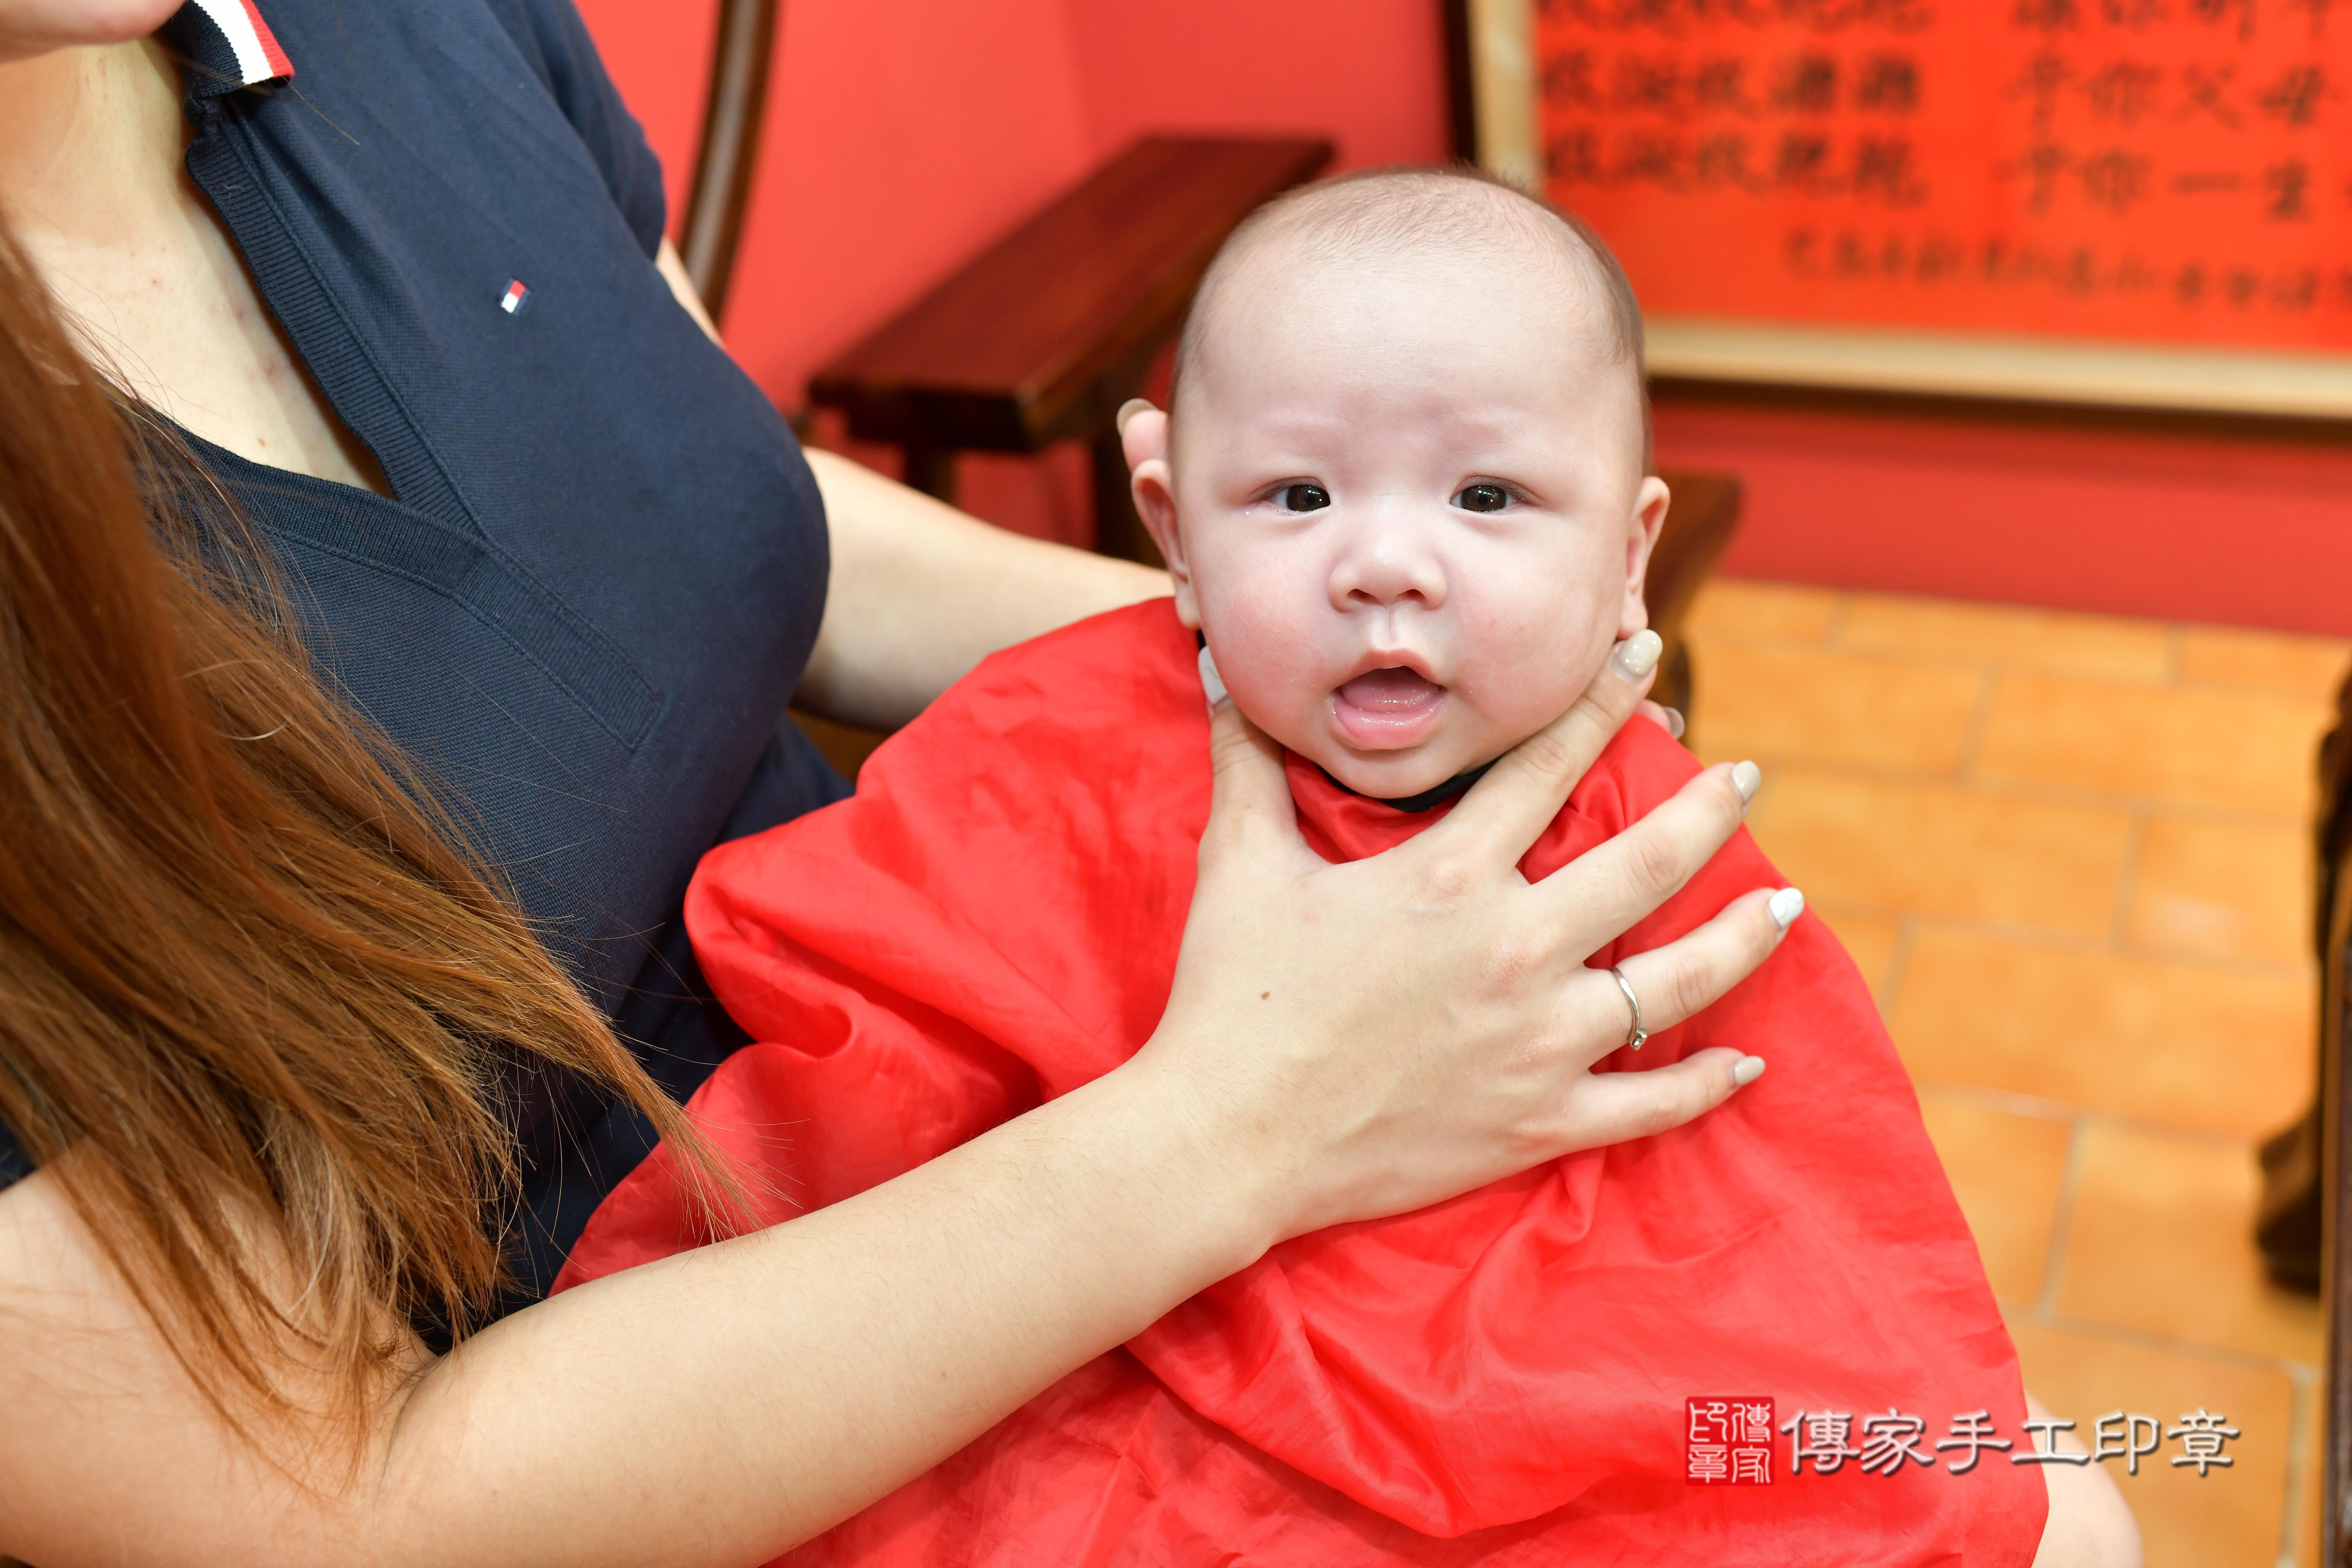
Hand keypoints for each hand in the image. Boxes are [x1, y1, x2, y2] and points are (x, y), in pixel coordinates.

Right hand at [1129, 631, 1789, 1249]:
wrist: (1229, 1138)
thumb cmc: (1229, 995)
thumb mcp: (1239, 864)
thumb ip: (1248, 763)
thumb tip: (1217, 667)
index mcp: (1448, 879)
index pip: (1548, 765)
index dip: (1604, 702)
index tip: (1648, 656)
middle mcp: (1512, 950)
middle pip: (1643, 865)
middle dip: (1708, 812)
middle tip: (1748, 777)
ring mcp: (1535, 1043)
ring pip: (1673, 983)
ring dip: (1740, 938)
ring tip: (1784, 903)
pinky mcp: (1536, 1123)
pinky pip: (1646, 1106)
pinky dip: (1702, 1086)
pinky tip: (1745, 1065)